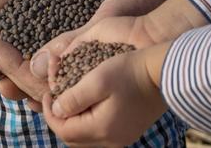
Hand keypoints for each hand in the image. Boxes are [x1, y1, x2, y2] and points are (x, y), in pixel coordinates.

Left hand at [42, 44, 168, 147]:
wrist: (164, 71)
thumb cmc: (130, 71)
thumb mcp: (97, 78)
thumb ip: (73, 97)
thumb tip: (55, 110)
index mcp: (101, 129)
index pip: (64, 131)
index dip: (49, 113)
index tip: (46, 93)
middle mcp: (112, 140)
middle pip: (74, 137)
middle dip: (60, 117)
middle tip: (55, 96)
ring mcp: (122, 137)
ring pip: (87, 135)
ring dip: (74, 118)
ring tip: (70, 96)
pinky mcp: (129, 129)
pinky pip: (100, 130)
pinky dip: (88, 118)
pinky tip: (89, 100)